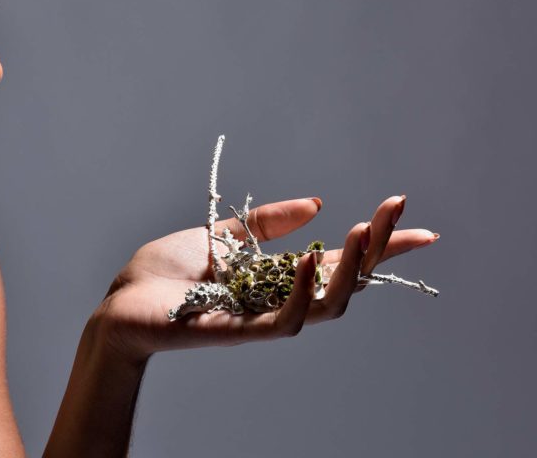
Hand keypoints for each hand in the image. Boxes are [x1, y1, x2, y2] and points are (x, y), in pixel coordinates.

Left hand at [93, 196, 436, 362]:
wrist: (121, 300)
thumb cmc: (166, 272)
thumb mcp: (221, 235)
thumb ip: (266, 224)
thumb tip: (318, 203)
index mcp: (275, 277)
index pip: (338, 261)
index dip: (378, 245)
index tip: (415, 219)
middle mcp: (278, 300)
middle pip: (345, 282)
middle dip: (376, 247)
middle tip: (394, 208)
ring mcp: (261, 318)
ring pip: (327, 306)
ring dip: (351, 269)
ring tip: (365, 227)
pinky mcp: (237, 332)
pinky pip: (283, 322)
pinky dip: (302, 294)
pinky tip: (310, 259)